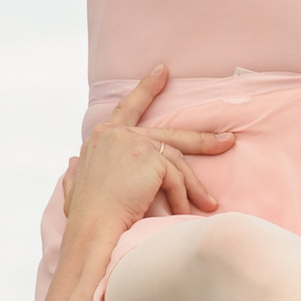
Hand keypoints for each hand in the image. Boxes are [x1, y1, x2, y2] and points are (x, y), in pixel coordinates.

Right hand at [59, 67, 234, 234]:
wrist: (90, 228)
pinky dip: (182, 199)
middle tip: (227, 140)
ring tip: (208, 204)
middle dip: (201, 139)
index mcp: (101, 136)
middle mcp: (117, 133)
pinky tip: (185, 213)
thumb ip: (76, 172)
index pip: (128, 108)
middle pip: (169, 135)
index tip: (163, 71)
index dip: (146, 90)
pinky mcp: (150, 158)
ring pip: (177, 161)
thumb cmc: (84, 216)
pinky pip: (176, 179)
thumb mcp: (75, 187)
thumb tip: (73, 163)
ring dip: (194, 186)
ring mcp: (134, 142)